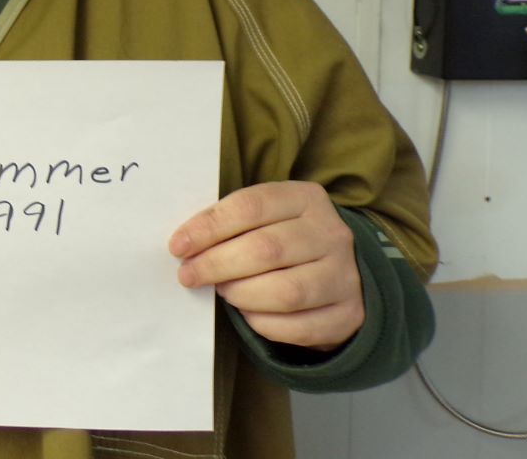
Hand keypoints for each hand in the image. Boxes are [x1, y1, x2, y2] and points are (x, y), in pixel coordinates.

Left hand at [168, 181, 363, 351]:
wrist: (340, 271)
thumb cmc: (285, 238)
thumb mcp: (265, 217)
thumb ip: (231, 224)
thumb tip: (185, 245)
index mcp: (305, 198)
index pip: (251, 206)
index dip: (209, 227)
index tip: (178, 246)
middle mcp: (331, 234)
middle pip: (266, 250)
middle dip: (217, 264)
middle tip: (190, 275)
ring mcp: (345, 276)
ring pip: (285, 292)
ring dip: (241, 294)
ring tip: (223, 291)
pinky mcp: (349, 315)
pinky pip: (299, 327)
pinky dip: (264, 323)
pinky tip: (247, 313)